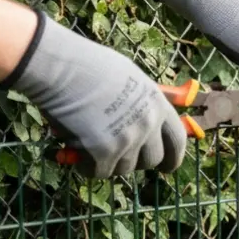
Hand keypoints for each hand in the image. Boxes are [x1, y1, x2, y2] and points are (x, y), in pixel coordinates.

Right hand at [2, 10, 185, 177]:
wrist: (60, 67)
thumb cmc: (87, 65)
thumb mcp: (128, 78)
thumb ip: (138, 102)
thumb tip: (140, 122)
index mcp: (157, 103)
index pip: (177, 140)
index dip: (173, 157)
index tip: (166, 167)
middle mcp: (148, 123)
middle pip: (152, 160)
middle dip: (135, 161)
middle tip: (117, 156)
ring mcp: (129, 138)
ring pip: (125, 168)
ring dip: (109, 162)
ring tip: (89, 145)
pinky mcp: (105, 151)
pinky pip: (100, 172)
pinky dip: (88, 167)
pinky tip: (76, 155)